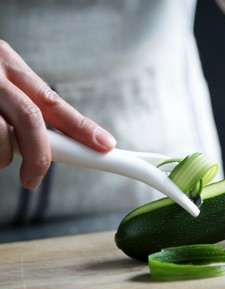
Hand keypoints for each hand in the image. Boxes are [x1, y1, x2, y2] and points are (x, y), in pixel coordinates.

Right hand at [0, 40, 115, 188]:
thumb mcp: (1, 81)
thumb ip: (26, 105)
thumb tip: (62, 139)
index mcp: (8, 64)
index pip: (53, 102)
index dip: (82, 127)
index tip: (105, 145)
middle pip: (30, 119)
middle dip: (39, 156)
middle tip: (34, 179)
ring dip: (1, 156)